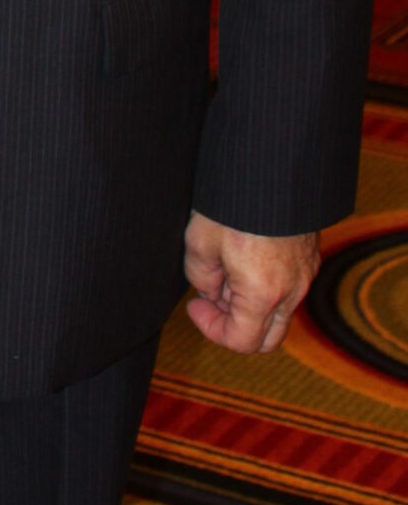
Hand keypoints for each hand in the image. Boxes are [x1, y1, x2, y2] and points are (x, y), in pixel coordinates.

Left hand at [183, 211, 317, 354]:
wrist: (273, 163)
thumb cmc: (232, 201)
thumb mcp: (199, 240)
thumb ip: (201, 277)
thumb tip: (211, 291)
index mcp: (263, 293)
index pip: (242, 342)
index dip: (211, 329)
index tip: (194, 305)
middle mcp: (292, 291)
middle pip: (267, 339)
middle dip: (235, 325)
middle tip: (211, 295)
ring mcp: (305, 274)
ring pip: (278, 313)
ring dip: (250, 304)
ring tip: (225, 268)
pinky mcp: (309, 256)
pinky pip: (288, 288)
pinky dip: (265, 287)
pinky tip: (243, 254)